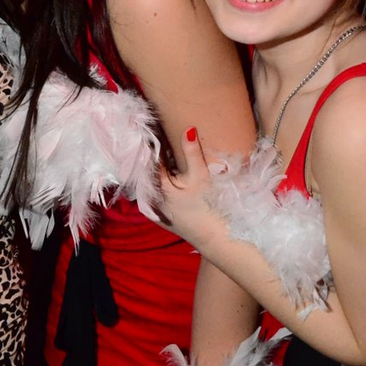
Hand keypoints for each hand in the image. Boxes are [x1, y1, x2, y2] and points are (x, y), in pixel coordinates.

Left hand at [157, 128, 222, 255]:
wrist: (217, 239)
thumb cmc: (209, 207)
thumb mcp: (201, 176)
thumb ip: (192, 152)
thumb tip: (188, 128)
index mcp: (156, 187)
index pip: (150, 158)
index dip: (154, 142)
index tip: (154, 126)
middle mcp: (150, 198)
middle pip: (149, 170)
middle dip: (153, 154)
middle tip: (157, 132)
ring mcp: (154, 208)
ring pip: (151, 181)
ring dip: (155, 167)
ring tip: (162, 148)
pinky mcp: (160, 215)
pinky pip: (154, 192)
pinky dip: (158, 180)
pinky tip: (166, 171)